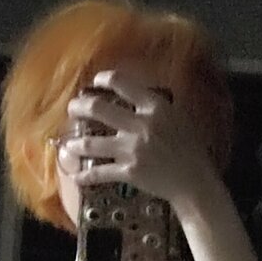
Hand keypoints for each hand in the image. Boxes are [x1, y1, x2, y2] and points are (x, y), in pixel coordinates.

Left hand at [64, 67, 217, 212]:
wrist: (194, 182)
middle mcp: (141, 125)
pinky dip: (85, 177)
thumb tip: (135, 97)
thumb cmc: (189, 149)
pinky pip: (101, 173)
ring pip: (93, 143)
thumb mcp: (176, 117)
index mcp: (155, 107)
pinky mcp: (129, 172)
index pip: (122, 83)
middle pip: (99, 110)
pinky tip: (75, 178)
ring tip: (67, 144)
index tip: (95, 82)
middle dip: (79, 107)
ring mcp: (133, 149)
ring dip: (76, 143)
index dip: (104, 79)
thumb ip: (155, 107)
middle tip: (72, 108)